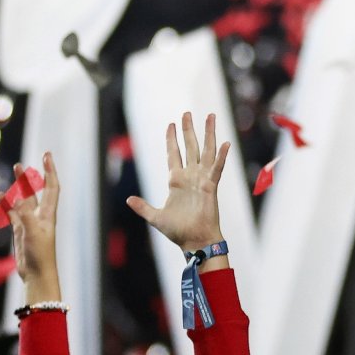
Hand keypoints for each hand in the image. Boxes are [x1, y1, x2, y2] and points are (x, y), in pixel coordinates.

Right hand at [7, 152, 61, 304]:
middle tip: (21, 164)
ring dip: (18, 187)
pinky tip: (1, 196)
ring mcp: (29, 222)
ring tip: (14, 172)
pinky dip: (7, 204)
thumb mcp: (33, 233)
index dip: (49, 170)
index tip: (46, 155)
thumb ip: (25, 214)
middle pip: (35, 190)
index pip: (51, 186)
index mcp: (48, 213)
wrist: (37, 275)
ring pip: (22, 200)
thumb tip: (17, 197)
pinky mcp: (20, 231)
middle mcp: (40, 215)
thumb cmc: (40, 255)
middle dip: (29, 176)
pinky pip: (12, 213)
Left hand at [127, 112, 229, 256]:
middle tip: (187, 113)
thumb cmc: (178, 231)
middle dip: (188, 129)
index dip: (172, 139)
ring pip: (206, 151)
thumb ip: (143, 207)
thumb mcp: (156, 217)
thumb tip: (128, 199)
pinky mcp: (211, 186)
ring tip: (210, 116)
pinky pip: (217, 168)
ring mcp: (201, 179)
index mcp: (176, 180)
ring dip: (208, 134)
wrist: (195, 241)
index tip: (171, 124)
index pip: (173, 154)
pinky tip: (226, 143)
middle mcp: (190, 176)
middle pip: (190, 146)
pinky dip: (221, 156)